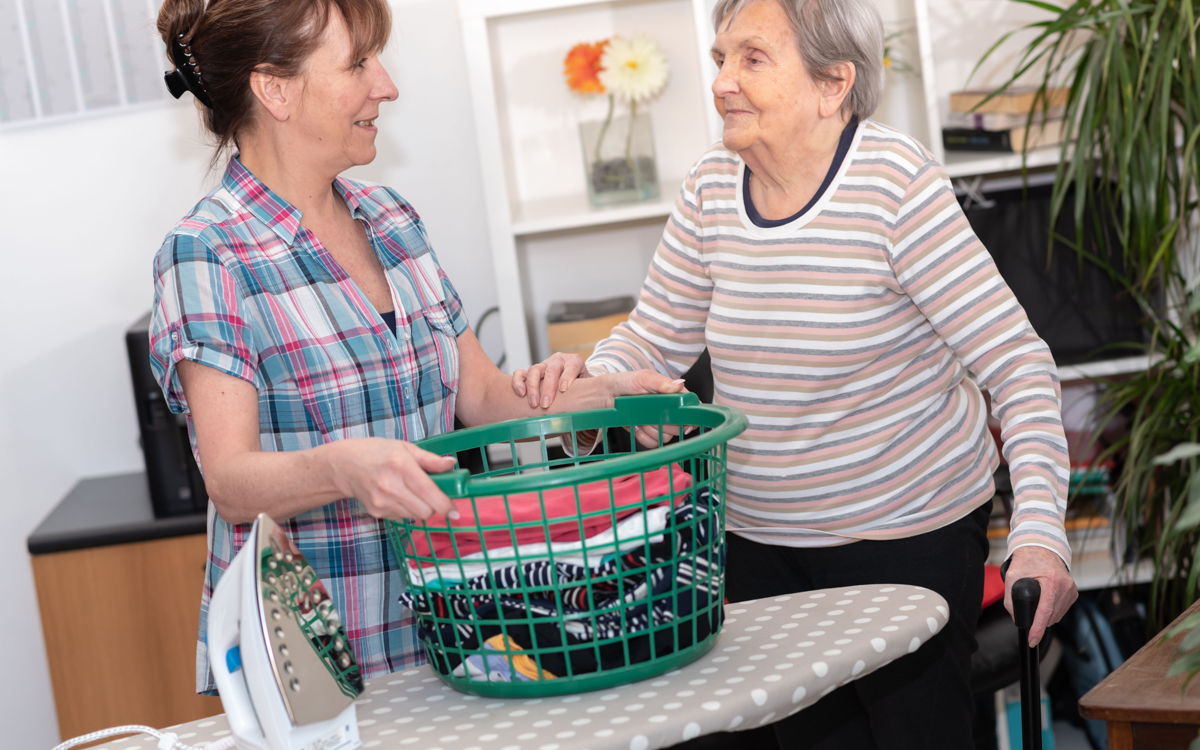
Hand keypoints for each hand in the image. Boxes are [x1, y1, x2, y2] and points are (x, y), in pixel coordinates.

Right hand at [329, 438, 456, 520]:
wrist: (344, 466)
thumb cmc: (377, 453)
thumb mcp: (405, 448)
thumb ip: (430, 460)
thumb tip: (451, 464)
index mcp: (401, 466)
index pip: (429, 492)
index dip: (445, 505)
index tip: (455, 512)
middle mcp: (391, 486)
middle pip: (425, 511)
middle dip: (434, 506)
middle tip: (433, 496)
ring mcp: (382, 501)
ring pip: (415, 516)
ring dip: (420, 508)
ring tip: (412, 492)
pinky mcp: (377, 512)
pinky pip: (402, 518)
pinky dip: (407, 510)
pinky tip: (398, 496)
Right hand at [513, 352, 589, 408]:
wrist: (571, 383)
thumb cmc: (581, 387)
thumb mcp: (589, 386)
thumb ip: (593, 390)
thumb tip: (605, 401)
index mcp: (574, 361)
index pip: (572, 365)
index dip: (567, 376)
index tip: (564, 389)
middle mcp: (558, 361)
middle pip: (552, 369)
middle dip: (548, 387)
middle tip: (547, 404)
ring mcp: (543, 365)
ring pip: (535, 370)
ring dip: (533, 387)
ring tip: (534, 403)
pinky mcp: (530, 372)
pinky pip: (521, 373)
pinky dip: (518, 382)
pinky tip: (521, 394)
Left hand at [601, 370, 690, 447]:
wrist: (606, 395)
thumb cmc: (625, 382)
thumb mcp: (643, 378)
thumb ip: (661, 382)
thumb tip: (679, 385)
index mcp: (671, 394)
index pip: (689, 406)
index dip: (690, 415)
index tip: (685, 421)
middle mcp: (667, 409)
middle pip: (680, 425)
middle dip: (667, 423)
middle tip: (654, 415)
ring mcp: (658, 422)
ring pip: (667, 436)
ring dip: (654, 430)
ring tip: (642, 420)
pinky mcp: (647, 432)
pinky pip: (654, 442)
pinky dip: (645, 438)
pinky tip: (637, 428)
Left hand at [1004, 545, 1076, 646]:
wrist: (1041, 547)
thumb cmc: (1027, 559)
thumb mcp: (1012, 576)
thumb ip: (1011, 598)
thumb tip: (1016, 618)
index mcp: (1052, 581)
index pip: (1045, 611)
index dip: (1037, 628)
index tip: (1032, 640)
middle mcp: (1065, 587)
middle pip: (1050, 616)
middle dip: (1038, 621)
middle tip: (1027, 615)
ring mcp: (1071, 590)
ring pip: (1056, 615)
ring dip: (1045, 617)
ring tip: (1036, 605)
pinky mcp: (1073, 592)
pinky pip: (1061, 609)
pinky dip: (1052, 611)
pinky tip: (1045, 603)